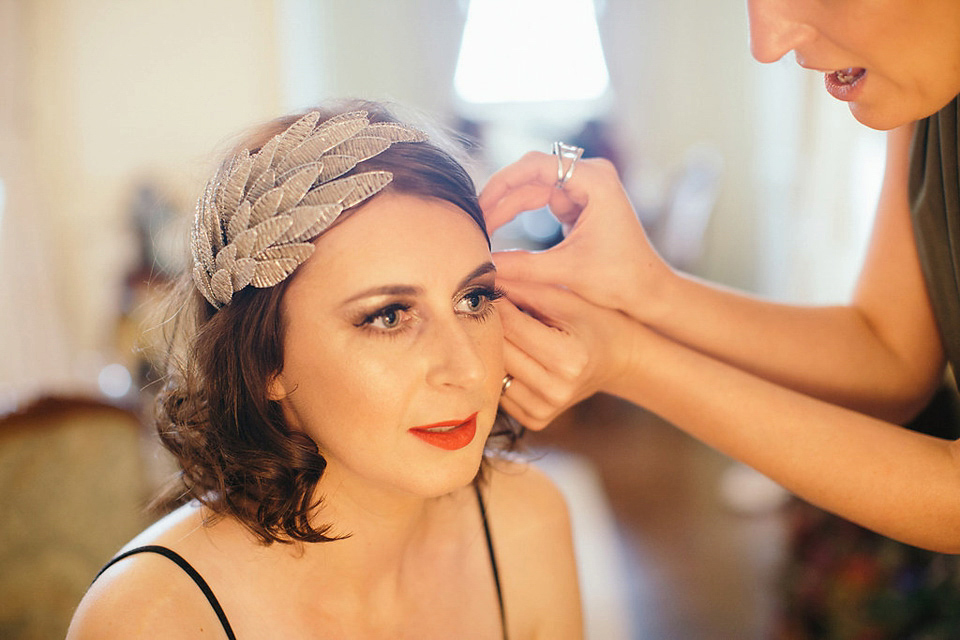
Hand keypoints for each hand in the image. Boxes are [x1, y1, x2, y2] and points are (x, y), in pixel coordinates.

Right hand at [481, 151, 667, 320]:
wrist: (649, 291)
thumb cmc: (619, 279)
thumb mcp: (565, 271)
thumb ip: (521, 266)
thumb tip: (481, 265)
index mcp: (596, 181)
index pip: (537, 165)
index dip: (503, 183)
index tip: (478, 206)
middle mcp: (591, 176)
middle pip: (531, 176)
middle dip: (502, 200)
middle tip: (475, 225)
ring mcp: (585, 187)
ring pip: (533, 189)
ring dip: (508, 208)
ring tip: (483, 231)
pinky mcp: (579, 203)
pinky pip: (541, 200)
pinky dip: (519, 214)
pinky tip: (499, 229)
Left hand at [497, 277, 637, 429]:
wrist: (617, 359)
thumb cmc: (594, 321)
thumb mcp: (568, 300)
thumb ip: (526, 289)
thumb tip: (485, 279)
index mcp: (568, 358)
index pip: (510, 325)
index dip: (495, 302)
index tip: (487, 287)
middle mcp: (556, 389)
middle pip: (499, 350)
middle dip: (492, 325)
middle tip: (488, 305)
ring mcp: (545, 409)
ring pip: (496, 372)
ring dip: (494, 350)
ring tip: (506, 330)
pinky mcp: (536, 420)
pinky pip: (500, 391)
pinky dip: (503, 372)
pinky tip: (516, 356)